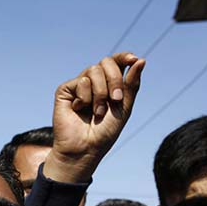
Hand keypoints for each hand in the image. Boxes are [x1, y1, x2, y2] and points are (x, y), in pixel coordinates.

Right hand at [44, 52, 145, 182]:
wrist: (85, 148)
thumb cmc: (104, 132)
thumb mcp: (124, 107)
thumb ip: (131, 84)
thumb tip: (141, 60)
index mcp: (109, 84)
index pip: (116, 62)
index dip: (124, 57)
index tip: (134, 59)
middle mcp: (94, 82)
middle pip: (106, 62)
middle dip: (114, 79)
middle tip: (115, 100)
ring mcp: (79, 85)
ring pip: (94, 70)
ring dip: (100, 93)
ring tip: (97, 112)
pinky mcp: (65, 90)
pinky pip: (82, 81)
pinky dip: (86, 97)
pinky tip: (80, 109)